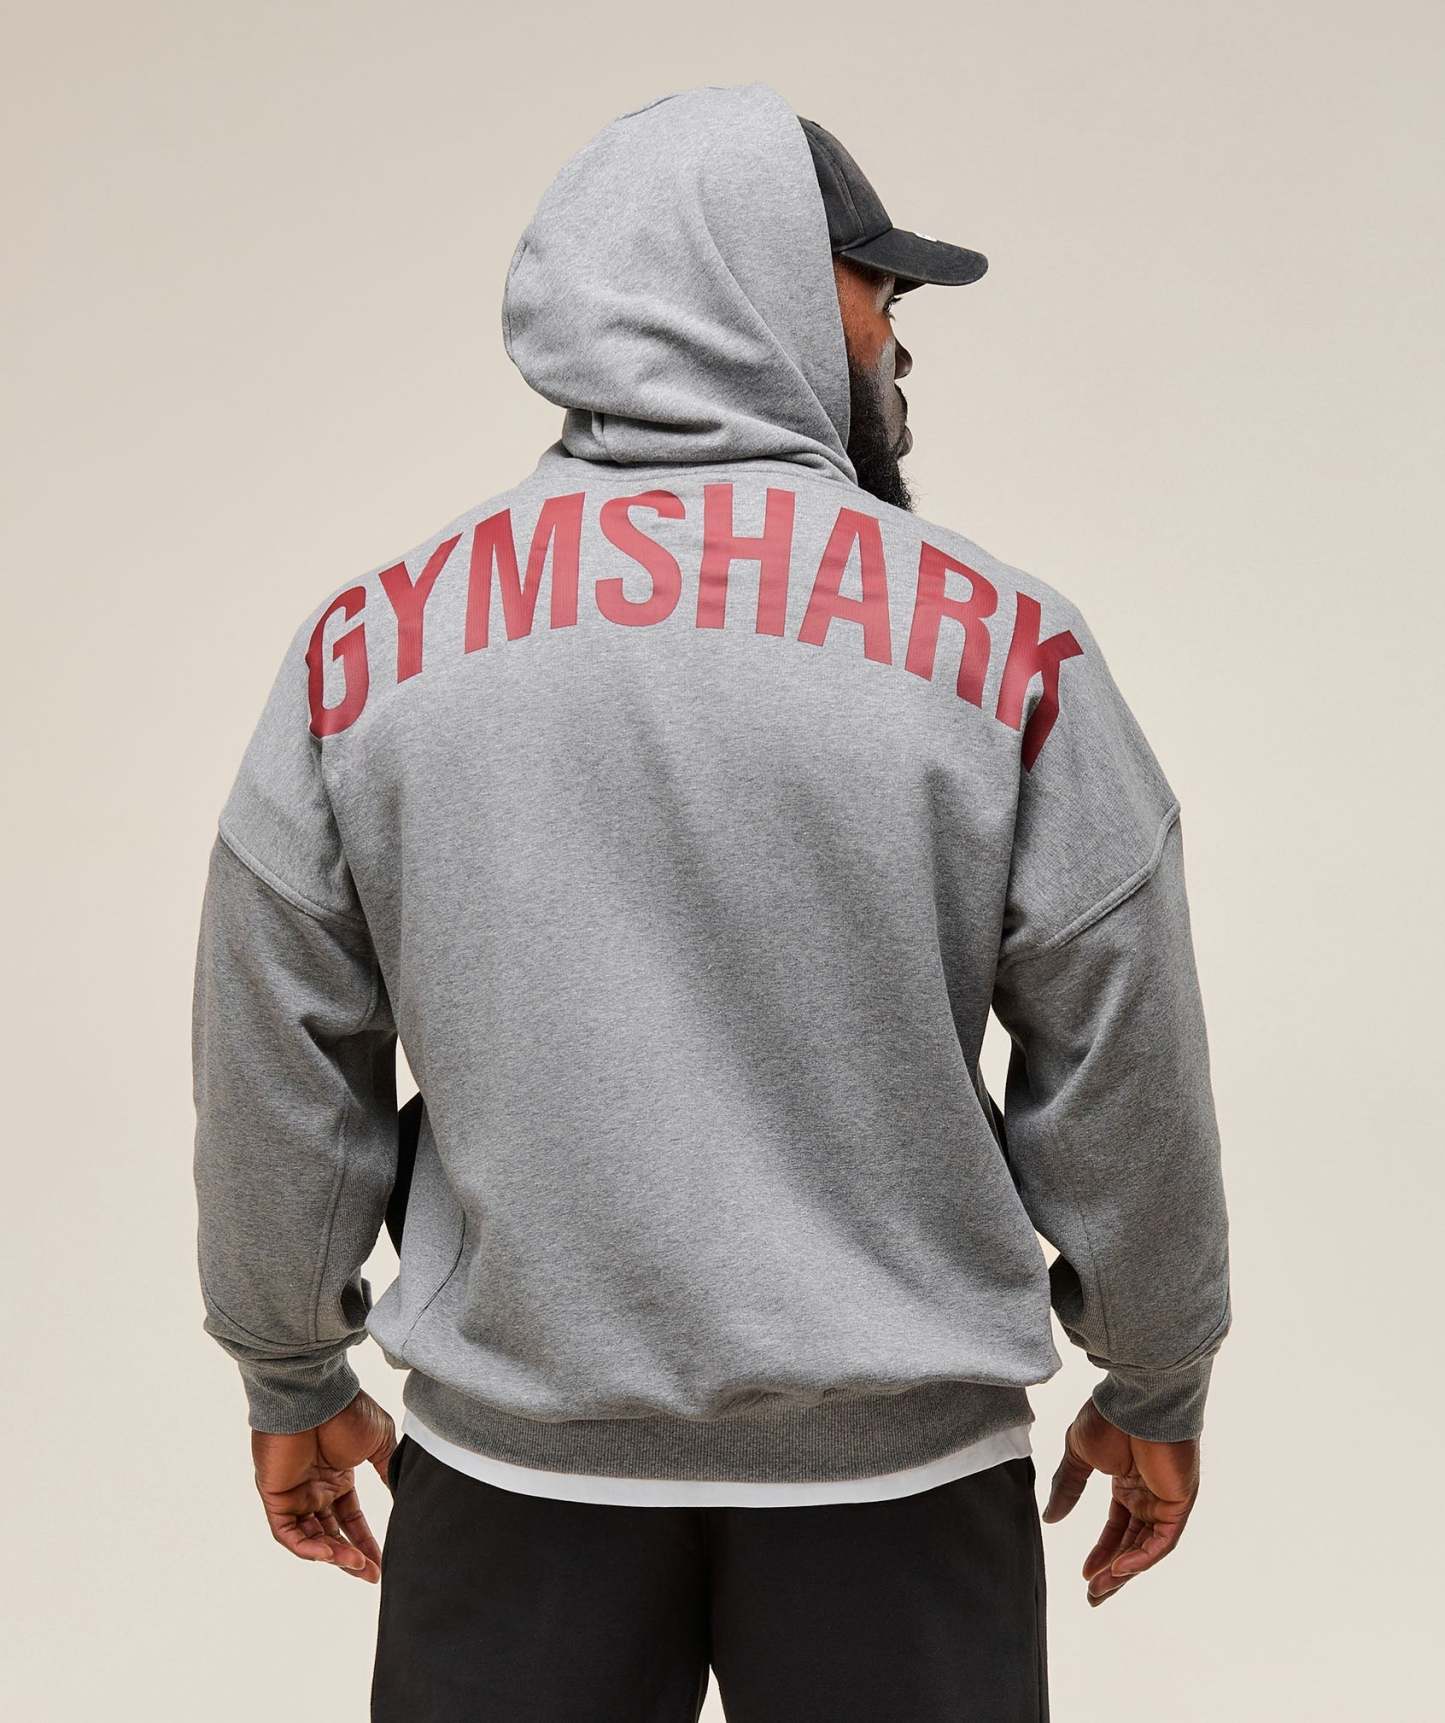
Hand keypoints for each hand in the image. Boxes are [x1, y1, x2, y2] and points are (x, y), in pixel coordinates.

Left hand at [251, 1388, 396, 1582]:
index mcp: (337, 1477)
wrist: (317, 1396)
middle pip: (331, 1534)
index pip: (350, 1519)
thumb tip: (402, 1495)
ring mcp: (294, 1494)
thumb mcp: (380, 1442)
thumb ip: (388, 1470)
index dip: (365, 1541)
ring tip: (357, 1566)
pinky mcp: (275, 1497)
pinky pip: (288, 1534)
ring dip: (334, 1555)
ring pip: (311, 1539)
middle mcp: (315, 1489)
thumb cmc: (348, 1412)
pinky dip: (308, 1548)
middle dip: (351, 1558)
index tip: (381, 1563)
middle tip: (371, 1575)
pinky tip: (331, 1554)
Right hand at [1041, 1398, 1199, 1606]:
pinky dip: (1141, 1557)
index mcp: (1127, 1483)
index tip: (1084, 1574)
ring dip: (1124, 1571)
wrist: (1137, 1401)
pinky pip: (1162, 1540)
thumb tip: (1050, 1517)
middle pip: (1131, 1544)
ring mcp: (1164, 1500)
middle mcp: (1148, 1496)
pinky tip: (1118, 1569)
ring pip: (1145, 1548)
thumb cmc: (1109, 1418)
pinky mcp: (1178, 1503)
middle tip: (1093, 1596)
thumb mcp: (1078, 1454)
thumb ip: (1067, 1486)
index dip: (1101, 1552)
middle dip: (1112, 1572)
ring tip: (1100, 1590)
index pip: (1117, 1527)